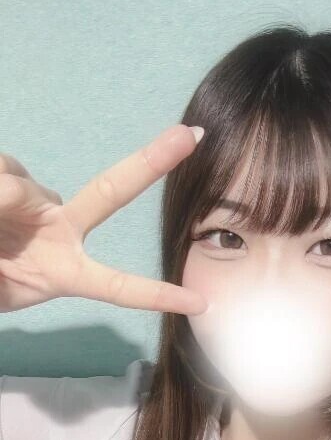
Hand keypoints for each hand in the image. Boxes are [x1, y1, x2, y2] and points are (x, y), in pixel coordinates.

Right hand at [0, 124, 206, 314]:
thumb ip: (8, 265)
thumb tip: (8, 194)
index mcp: (65, 271)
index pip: (118, 287)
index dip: (157, 296)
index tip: (201, 304)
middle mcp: (60, 230)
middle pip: (110, 192)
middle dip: (152, 162)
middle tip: (193, 135)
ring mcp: (35, 201)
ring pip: (21, 184)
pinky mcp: (6, 175)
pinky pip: (1, 171)